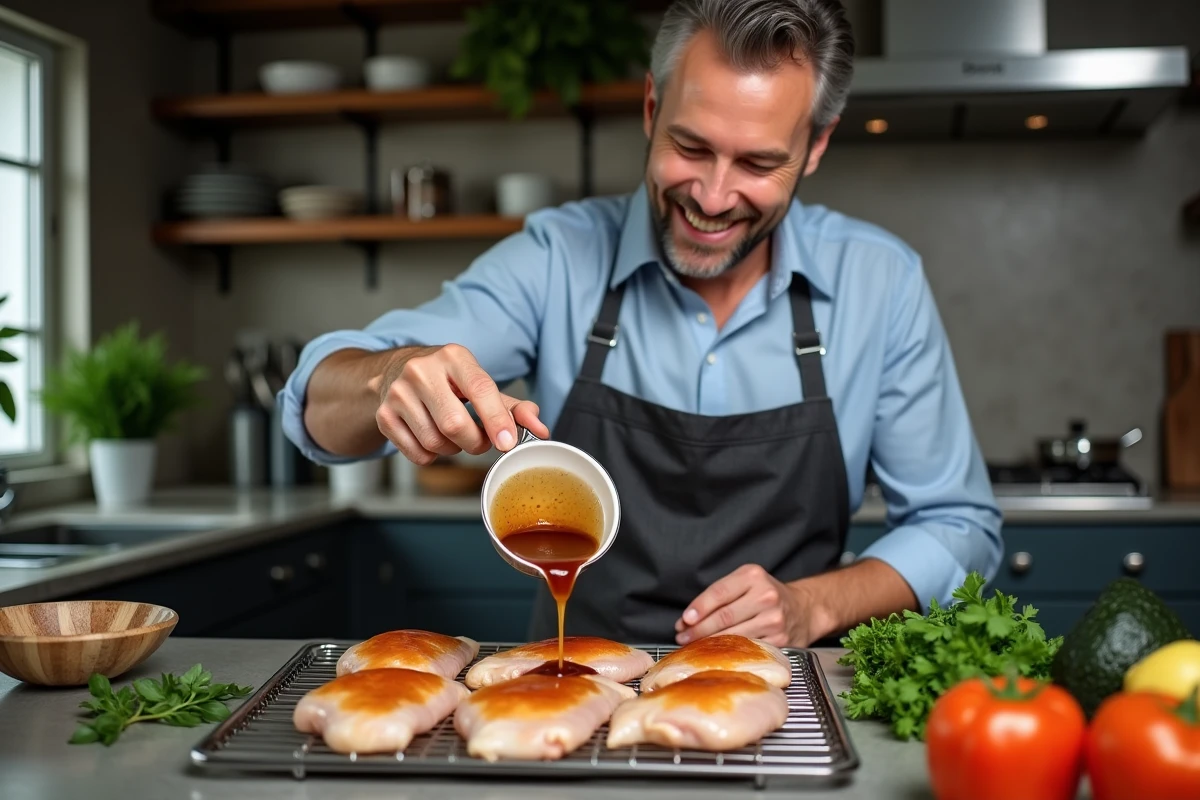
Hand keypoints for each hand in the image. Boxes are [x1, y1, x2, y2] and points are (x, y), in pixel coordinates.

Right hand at [375, 344, 549, 464]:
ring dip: (453, 450)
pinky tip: (432, 437)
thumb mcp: (481, 385)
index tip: (507, 443)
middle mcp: (421, 370)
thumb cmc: (448, 382)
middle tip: (480, 440)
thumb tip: (540, 429)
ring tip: (453, 434)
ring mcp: (398, 393)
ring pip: (436, 443)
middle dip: (475, 442)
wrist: (396, 372)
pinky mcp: (384, 416)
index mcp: (454, 357)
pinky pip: (417, 454)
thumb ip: (514, 408)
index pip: (480, 390)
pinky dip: (431, 456)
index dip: (497, 420)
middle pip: (455, 425)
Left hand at [674, 564, 808, 647]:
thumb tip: (687, 619)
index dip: (699, 607)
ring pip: (734, 635)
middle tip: (682, 636)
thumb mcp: (745, 582)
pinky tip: (718, 653)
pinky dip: (729, 653)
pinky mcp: (780, 641)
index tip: (685, 619)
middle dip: (698, 629)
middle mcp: (766, 596)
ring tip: (694, 645)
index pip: (719, 592)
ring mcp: (774, 619)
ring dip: (709, 643)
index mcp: (753, 576)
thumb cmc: (766, 595)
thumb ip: (719, 596)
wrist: (803, 609)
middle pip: (724, 616)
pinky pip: (748, 649)